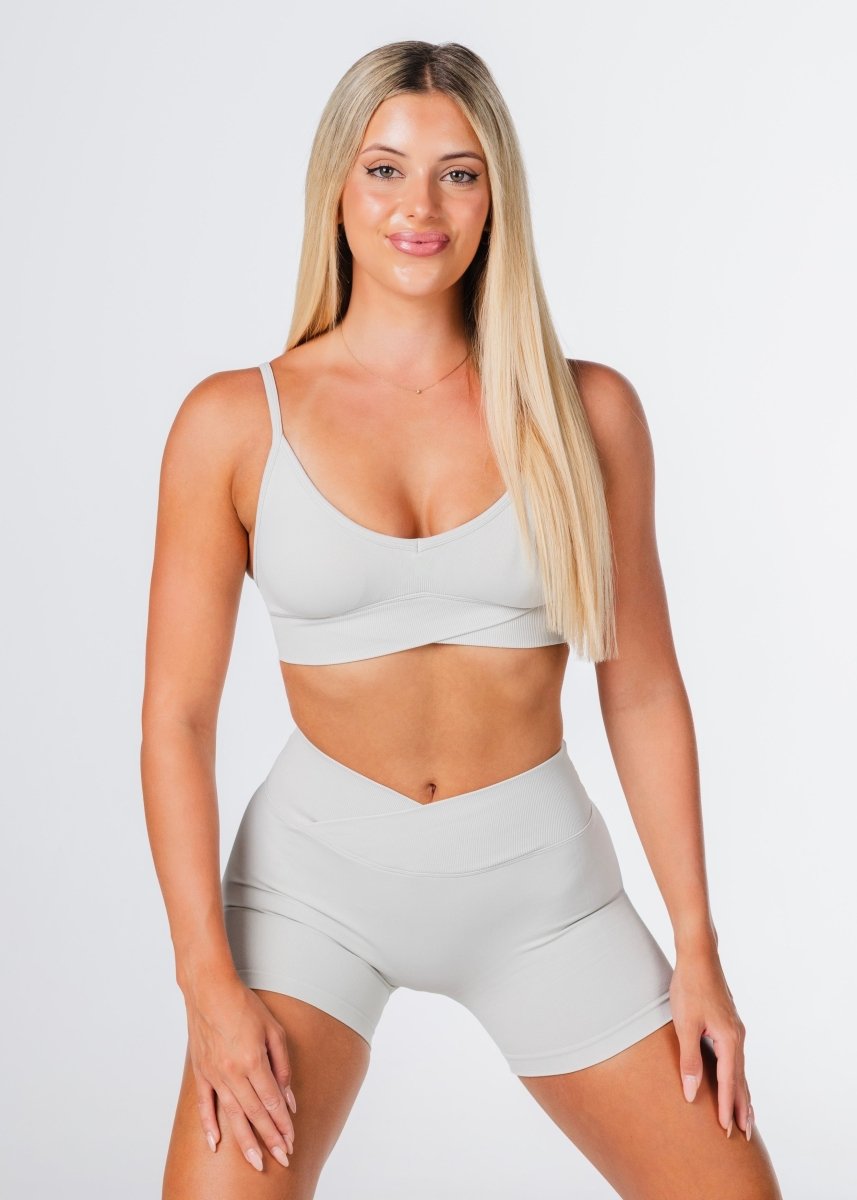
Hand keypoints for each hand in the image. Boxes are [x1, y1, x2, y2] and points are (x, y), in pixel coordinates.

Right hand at [183, 974, 297, 1170]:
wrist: (209, 990)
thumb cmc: (245, 1006)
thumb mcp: (274, 1030)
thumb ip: (283, 1066)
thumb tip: (289, 1098)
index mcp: (253, 1060)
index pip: (272, 1102)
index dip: (283, 1124)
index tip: (291, 1141)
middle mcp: (233, 1072)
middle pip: (255, 1114)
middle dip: (270, 1139)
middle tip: (282, 1159)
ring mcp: (214, 1074)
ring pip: (232, 1115)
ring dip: (245, 1141)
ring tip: (256, 1162)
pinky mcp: (200, 1072)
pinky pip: (204, 1105)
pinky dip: (209, 1126)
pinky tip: (216, 1144)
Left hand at [668, 945, 753, 1140]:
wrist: (699, 955)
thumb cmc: (689, 986)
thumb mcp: (685, 1024)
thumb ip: (690, 1060)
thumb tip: (692, 1093)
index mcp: (729, 1040)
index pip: (729, 1083)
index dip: (727, 1107)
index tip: (726, 1131)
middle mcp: (737, 1037)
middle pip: (741, 1080)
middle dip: (742, 1108)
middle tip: (743, 1135)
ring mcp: (734, 1030)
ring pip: (740, 1069)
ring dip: (741, 1093)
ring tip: (744, 1115)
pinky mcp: (727, 1023)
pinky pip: (735, 1058)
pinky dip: (736, 1076)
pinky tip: (732, 1079)